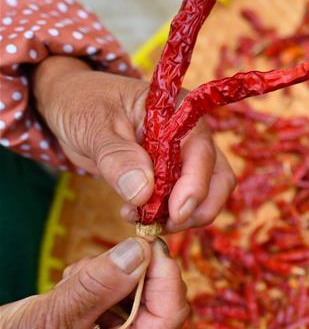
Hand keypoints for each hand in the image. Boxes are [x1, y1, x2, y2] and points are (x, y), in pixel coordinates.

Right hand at [0, 238, 187, 328]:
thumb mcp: (52, 317)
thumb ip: (98, 286)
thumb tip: (140, 252)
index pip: (168, 318)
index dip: (165, 277)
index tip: (148, 241)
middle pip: (160, 303)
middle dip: (135, 275)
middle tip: (100, 261)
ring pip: (140, 293)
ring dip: (113, 276)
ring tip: (73, 281)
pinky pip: (121, 295)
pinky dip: (101, 281)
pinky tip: (72, 285)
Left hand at [33, 56, 235, 231]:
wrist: (70, 105)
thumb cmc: (82, 103)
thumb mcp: (92, 125)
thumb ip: (117, 156)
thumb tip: (143, 192)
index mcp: (181, 113)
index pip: (203, 155)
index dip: (194, 188)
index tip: (174, 214)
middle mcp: (192, 135)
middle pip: (218, 179)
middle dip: (197, 208)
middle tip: (162, 225)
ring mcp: (185, 157)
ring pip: (208, 194)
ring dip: (183, 216)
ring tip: (144, 221)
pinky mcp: (173, 176)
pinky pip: (184, 202)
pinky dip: (167, 216)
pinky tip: (136, 215)